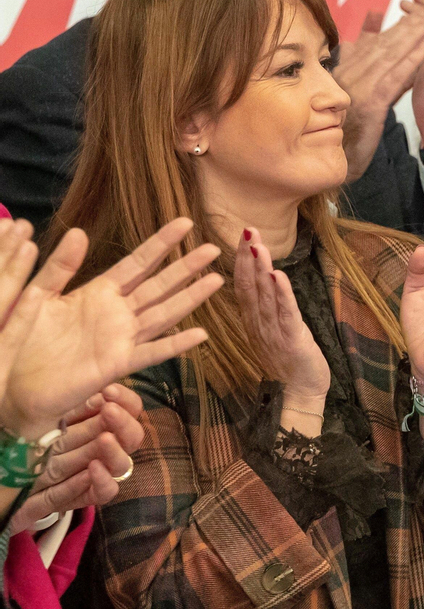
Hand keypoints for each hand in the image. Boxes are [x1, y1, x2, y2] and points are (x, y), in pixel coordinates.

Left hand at [6, 219, 221, 433]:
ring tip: (217, 280)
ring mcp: (121, 338)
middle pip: (159, 285)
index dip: (161, 243)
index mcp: (99, 293)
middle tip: (213, 247)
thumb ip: (61, 266)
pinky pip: (151, 352)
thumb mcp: (40, 295)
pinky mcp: (118, 364)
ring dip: (191, 298)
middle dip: (186, 266)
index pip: (137, 262)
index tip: (184, 223)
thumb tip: (80, 231)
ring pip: (164, 313)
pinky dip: (176, 345)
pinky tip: (200, 335)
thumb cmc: (25, 340)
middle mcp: (117, 313)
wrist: (16, 385)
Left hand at [9, 385, 143, 533]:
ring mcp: (82, 474)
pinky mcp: (72, 499)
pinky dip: (102, 482)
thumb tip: (91, 380)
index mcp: (84, 421)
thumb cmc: (12, 436)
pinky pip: (101, 494)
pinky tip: (93, 470)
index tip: (112, 392)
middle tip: (110, 412)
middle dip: (125, 423)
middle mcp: (89, 447)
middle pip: (130, 437)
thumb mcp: (37, 411)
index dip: (127, 402)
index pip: (125, 411)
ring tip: (105, 440)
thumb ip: (66, 396)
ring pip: (120, 466)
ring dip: (116, 451)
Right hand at [233, 228, 329, 402]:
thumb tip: (265, 279)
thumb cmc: (287, 360)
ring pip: (265, 296)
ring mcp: (273, 332)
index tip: (241, 237)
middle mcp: (258, 324)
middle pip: (250, 286)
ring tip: (258, 246)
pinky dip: (281, 294)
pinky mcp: (292, 339)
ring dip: (262, 269)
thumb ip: (265, 307)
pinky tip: (277, 275)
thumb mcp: (271, 330)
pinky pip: (285, 314)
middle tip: (247, 231)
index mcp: (253, 321)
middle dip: (249, 258)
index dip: (242, 261)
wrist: (300, 393)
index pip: (243, 286)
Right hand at [334, 0, 423, 181]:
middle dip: (407, 23)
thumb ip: (358, 56)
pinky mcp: (369, 106)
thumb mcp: (347, 89)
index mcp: (343, 70)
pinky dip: (410, 62)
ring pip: (389, 56)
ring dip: (412, 36)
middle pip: (383, 43)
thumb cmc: (341, 125)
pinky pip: (393, 79)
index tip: (415, 9)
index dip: (396, 24)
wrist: (334, 159)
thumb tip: (370, 23)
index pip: (373, 42)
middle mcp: (347, 74)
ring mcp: (356, 89)